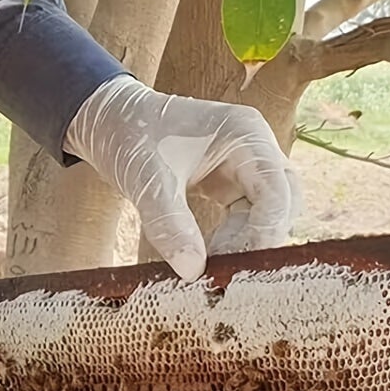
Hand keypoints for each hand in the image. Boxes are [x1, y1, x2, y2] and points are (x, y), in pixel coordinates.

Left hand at [64, 79, 299, 281]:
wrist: (107, 120)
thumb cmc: (128, 136)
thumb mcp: (147, 181)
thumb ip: (170, 224)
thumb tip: (193, 271)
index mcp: (245, 133)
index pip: (276, 189)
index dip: (266, 231)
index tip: (244, 267)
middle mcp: (253, 146)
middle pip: (282, 201)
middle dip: (260, 238)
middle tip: (228, 270)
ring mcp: (244, 164)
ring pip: (266, 212)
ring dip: (244, 241)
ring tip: (210, 264)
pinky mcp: (229, 181)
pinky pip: (245, 215)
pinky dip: (232, 237)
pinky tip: (206, 254)